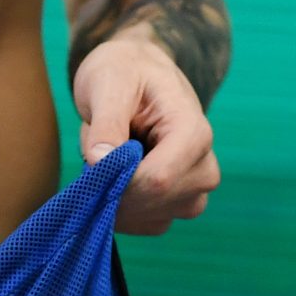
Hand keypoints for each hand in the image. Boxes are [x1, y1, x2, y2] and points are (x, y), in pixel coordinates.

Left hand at [75, 31, 219, 233]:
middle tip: (100, 145)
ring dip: (118, 195)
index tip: (92, 165)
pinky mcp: (179, 205)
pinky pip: (147, 224)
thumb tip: (100, 163)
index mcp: (194, 131)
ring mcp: (195, 190)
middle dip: (114, 185)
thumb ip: (106, 123)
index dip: (118, 182)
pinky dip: (123, 208)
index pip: (159, 180)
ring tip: (113, 154)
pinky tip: (118, 174)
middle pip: (155, 201)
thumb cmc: (124, 71)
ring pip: (151, 217)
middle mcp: (204, 166)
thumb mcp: (108, 83)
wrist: (136, 72)